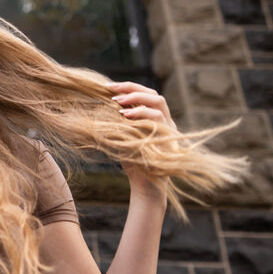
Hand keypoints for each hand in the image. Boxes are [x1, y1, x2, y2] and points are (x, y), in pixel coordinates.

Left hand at [110, 81, 174, 198]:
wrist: (145, 186)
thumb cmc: (133, 162)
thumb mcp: (123, 136)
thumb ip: (120, 120)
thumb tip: (102, 103)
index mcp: (156, 118)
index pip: (146, 95)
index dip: (128, 88)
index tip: (108, 87)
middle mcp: (166, 121)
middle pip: (154, 94)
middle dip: (132, 89)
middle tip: (111, 91)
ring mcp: (169, 129)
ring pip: (159, 102)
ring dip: (136, 99)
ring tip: (117, 103)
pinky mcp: (169, 138)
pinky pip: (158, 118)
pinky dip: (140, 113)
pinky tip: (124, 116)